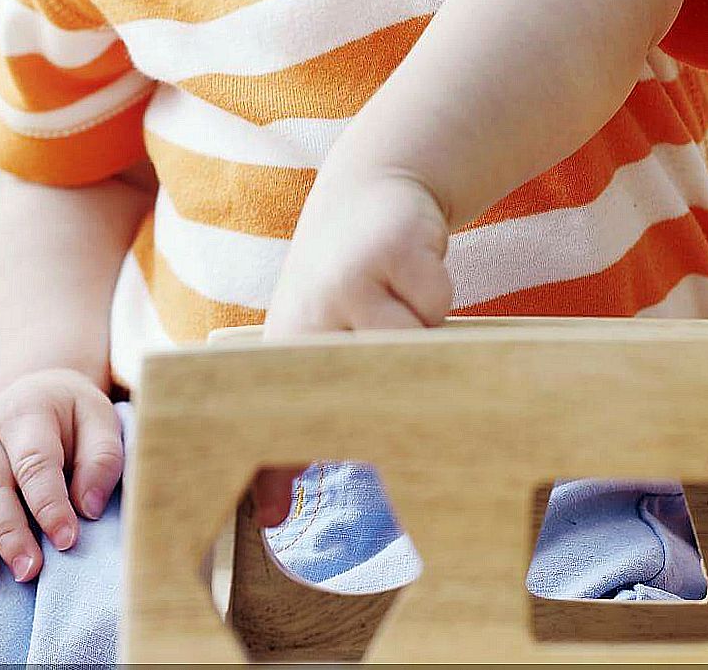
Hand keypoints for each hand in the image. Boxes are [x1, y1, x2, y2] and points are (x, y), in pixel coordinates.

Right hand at [0, 368, 123, 584]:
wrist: (34, 395)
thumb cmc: (72, 419)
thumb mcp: (100, 422)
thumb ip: (102, 460)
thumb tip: (87, 507)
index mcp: (26, 412)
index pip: (33, 461)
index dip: (49, 504)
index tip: (67, 540)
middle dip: (6, 531)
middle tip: (28, 570)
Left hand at [250, 163, 453, 525]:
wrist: (371, 193)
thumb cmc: (343, 282)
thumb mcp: (308, 343)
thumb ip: (297, 426)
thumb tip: (270, 515)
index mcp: (289, 341)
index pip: (302, 413)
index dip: (302, 456)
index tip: (284, 513)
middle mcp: (313, 310)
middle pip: (379, 383)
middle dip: (398, 382)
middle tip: (388, 352)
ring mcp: (351, 277)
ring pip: (417, 342)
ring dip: (420, 329)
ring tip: (393, 296)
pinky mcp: (394, 249)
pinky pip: (437, 303)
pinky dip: (436, 293)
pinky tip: (411, 268)